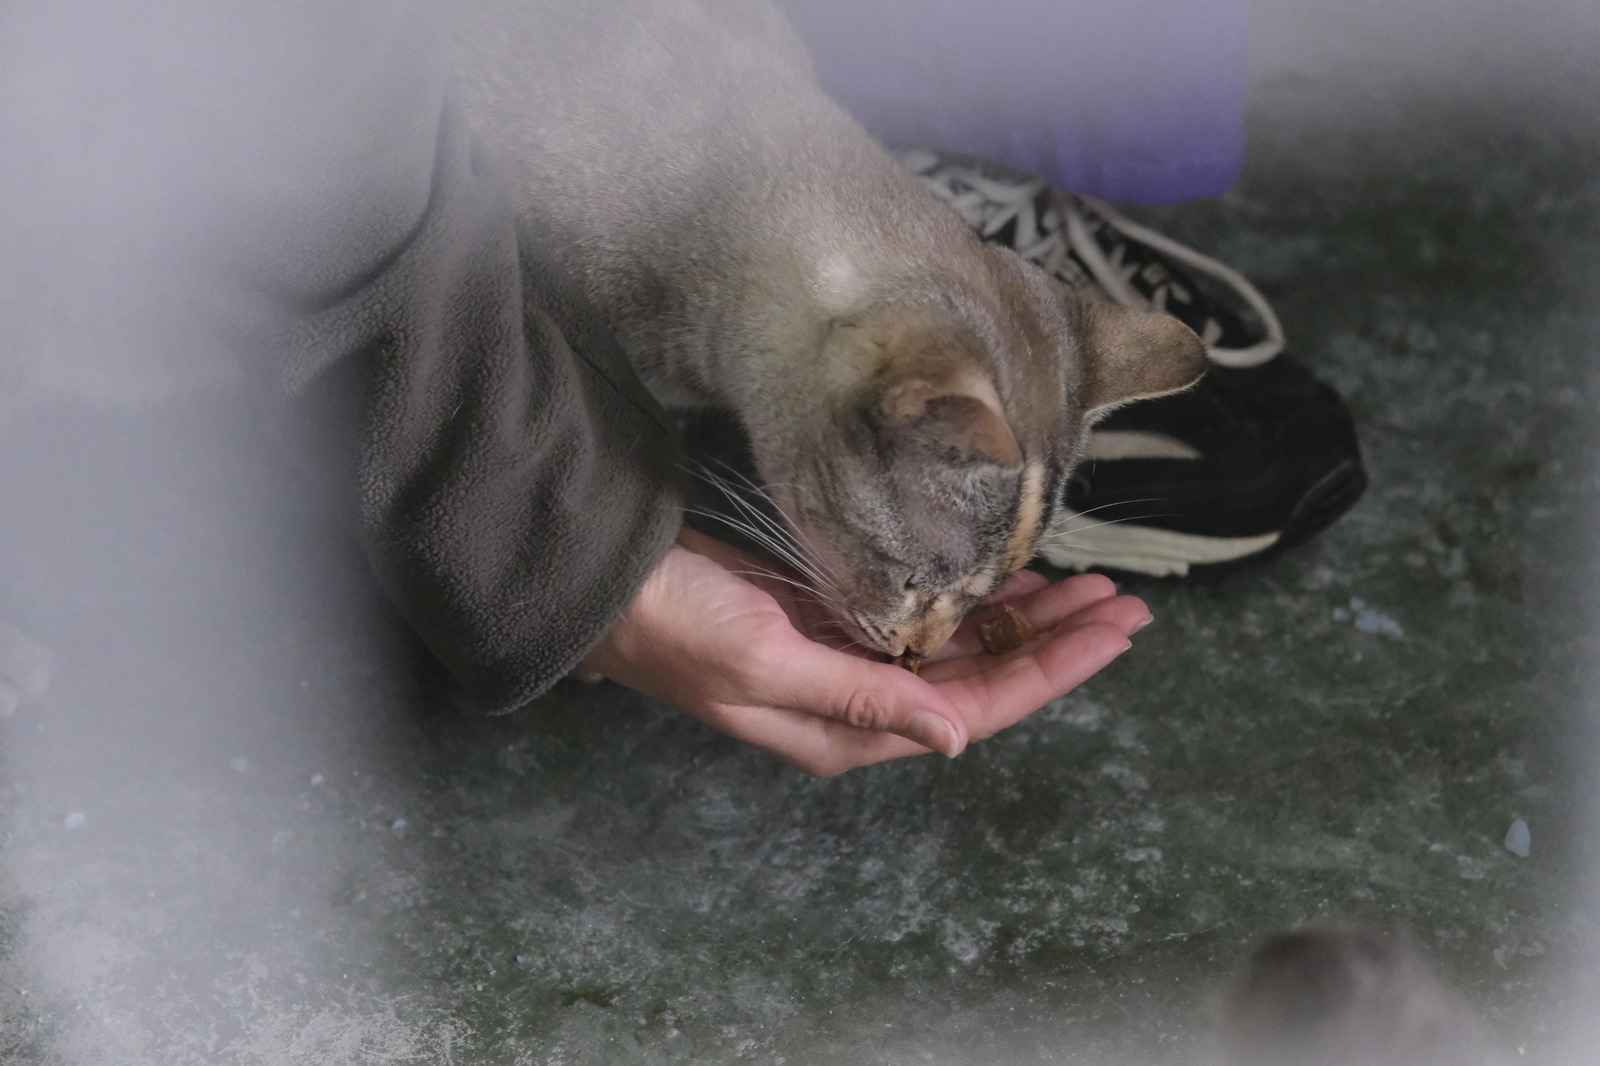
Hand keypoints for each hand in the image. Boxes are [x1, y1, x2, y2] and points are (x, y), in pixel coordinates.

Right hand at [581, 527, 1150, 775]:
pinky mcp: (833, 617)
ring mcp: (849, 658)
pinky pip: (925, 615)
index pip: (980, 706)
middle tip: (1125, 602)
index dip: (1055, 670)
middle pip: (985, 677)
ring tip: (1088, 586)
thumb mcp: (767, 665)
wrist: (611, 586)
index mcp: (851, 730)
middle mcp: (861, 702)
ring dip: (1024, 617)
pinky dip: (972, 597)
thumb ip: (862, 699)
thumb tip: (955, 735)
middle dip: (1059, 641)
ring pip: (961, 645)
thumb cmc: (677, 628)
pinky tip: (1009, 578)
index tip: (1115, 632)